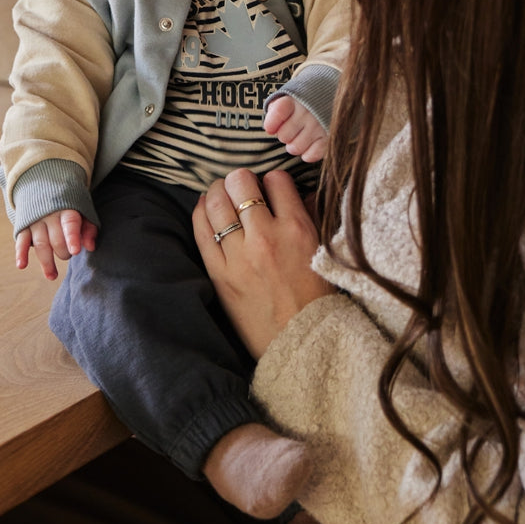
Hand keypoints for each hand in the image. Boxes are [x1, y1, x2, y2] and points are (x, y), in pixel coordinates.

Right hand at [15, 209, 97, 280]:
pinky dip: (21, 253)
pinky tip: (22, 266)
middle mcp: (49, 215)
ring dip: (46, 262)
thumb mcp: (83, 211)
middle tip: (69, 254)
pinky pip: (21, 241)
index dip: (72, 237)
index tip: (75, 251)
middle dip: (63, 252)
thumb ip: (89, 229)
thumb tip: (90, 247)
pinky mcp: (24, 227)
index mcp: (67, 209)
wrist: (44, 187)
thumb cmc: (70, 206)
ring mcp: (35, 221)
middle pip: (55, 238)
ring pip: (40, 243)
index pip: (70, 223)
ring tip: (52, 276)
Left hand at [193, 168, 333, 358]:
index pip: (277, 180)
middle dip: (241, 180)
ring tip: (222, 192)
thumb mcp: (323, 253)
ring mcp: (239, 255)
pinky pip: (201, 230)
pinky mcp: (219, 273)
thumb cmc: (317, 299)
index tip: (270, 188)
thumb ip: (310, 217)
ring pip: (217, 202)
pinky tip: (205, 206)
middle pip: (242, 183)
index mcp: (297, 230)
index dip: (273, 180)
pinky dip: (201, 211)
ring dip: (219, 190)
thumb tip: (299, 191)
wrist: (300, 344)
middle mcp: (266, 237)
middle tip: (242, 187)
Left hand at [264, 96, 327, 161]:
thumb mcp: (290, 98)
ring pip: (295, 148)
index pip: (277, 113)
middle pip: (283, 136)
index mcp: (295, 99)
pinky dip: (308, 154)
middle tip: (293, 130)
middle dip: (285, 135)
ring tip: (301, 138)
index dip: (271, 124)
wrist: (333, 103)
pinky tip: (310, 145)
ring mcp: (319, 126)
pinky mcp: (329, 139)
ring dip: (296, 146)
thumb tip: (269, 128)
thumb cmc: (305, 103)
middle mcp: (307, 112)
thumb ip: (276, 109)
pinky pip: (311, 155)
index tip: (271, 128)